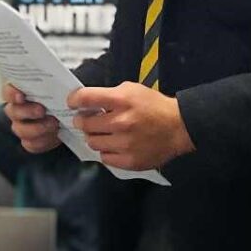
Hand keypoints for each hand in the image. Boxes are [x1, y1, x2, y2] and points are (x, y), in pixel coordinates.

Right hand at [2, 83, 59, 153]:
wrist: (69, 116)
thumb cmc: (60, 96)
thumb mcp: (58, 86)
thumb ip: (53, 82)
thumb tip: (60, 83)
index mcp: (19, 93)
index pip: (8, 92)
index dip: (11, 94)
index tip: (21, 96)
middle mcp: (16, 110)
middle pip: (12, 111)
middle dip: (27, 111)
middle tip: (42, 110)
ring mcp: (21, 126)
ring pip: (20, 130)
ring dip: (37, 128)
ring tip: (54, 123)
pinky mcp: (30, 141)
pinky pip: (31, 144)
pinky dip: (43, 140)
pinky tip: (55, 134)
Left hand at [68, 82, 194, 170]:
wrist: (178, 128)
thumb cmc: (154, 106)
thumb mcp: (132, 90)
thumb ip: (110, 95)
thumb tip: (88, 102)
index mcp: (121, 101)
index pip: (87, 98)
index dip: (74, 100)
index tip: (72, 103)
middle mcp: (121, 122)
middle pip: (85, 124)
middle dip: (82, 121)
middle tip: (85, 121)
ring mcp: (125, 144)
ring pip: (92, 142)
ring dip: (93, 137)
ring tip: (101, 133)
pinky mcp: (129, 161)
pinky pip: (105, 158)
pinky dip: (106, 152)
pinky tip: (113, 145)